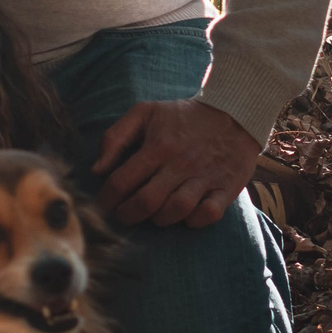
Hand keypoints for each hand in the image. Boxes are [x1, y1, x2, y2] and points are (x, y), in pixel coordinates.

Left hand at [89, 98, 261, 228]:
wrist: (233, 112)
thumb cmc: (183, 116)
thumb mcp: (144, 113)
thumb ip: (115, 137)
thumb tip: (97, 169)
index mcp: (157, 146)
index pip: (122, 181)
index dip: (107, 199)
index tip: (103, 204)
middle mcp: (180, 164)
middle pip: (146, 202)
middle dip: (127, 215)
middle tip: (123, 215)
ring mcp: (205, 177)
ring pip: (176, 210)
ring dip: (159, 219)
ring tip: (152, 215)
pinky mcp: (226, 188)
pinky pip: (209, 214)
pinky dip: (194, 220)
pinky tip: (185, 215)